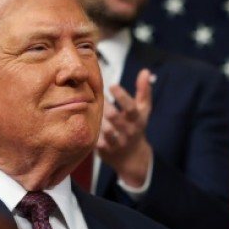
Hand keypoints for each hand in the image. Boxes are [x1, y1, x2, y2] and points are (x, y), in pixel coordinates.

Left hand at [95, 69, 153, 186]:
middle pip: (114, 117)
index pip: (131, 107)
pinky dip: (90, 130)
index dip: (122, 96)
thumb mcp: (143, 110)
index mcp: (137, 119)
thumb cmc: (136, 126)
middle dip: (104, 105)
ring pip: (104, 129)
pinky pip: (95, 140)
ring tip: (87, 107)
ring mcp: (117, 143)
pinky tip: (83, 120)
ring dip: (96, 118)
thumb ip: (144, 90)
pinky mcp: (105, 151)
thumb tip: (145, 71)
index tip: (112, 85)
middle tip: (93, 94)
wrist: (132, 157)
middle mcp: (128, 131)